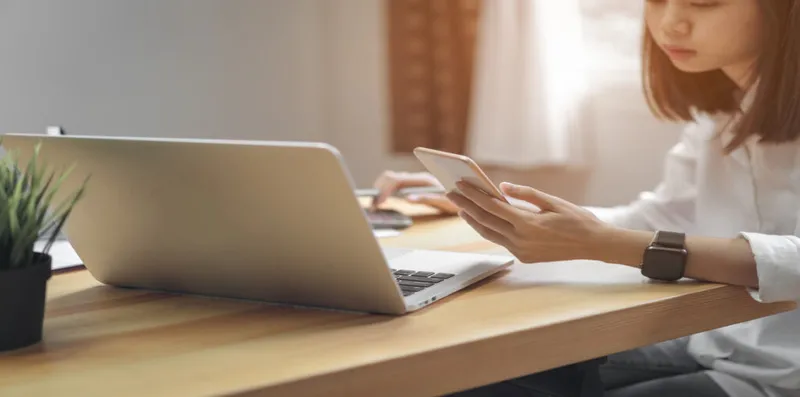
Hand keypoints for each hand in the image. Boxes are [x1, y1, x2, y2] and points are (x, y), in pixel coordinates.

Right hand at [372, 171, 458, 213]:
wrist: (472, 195)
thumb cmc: (461, 199)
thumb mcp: (446, 202)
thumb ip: (427, 198)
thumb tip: (408, 198)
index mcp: (424, 179)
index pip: (397, 180)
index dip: (384, 190)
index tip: (378, 202)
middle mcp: (419, 177)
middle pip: (391, 177)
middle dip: (379, 190)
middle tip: (373, 206)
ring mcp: (416, 181)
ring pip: (392, 179)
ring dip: (381, 189)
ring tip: (376, 204)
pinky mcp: (416, 186)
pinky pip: (396, 184)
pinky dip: (387, 190)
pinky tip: (384, 200)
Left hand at [446, 181, 610, 262]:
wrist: (594, 245)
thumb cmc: (576, 219)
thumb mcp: (552, 201)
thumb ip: (525, 194)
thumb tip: (500, 188)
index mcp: (527, 224)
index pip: (492, 207)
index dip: (473, 195)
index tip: (460, 185)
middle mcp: (520, 240)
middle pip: (485, 220)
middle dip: (466, 205)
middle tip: (451, 193)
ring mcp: (521, 251)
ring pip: (489, 234)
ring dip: (473, 220)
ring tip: (461, 207)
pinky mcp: (524, 257)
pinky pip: (501, 241)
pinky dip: (488, 229)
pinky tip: (481, 220)